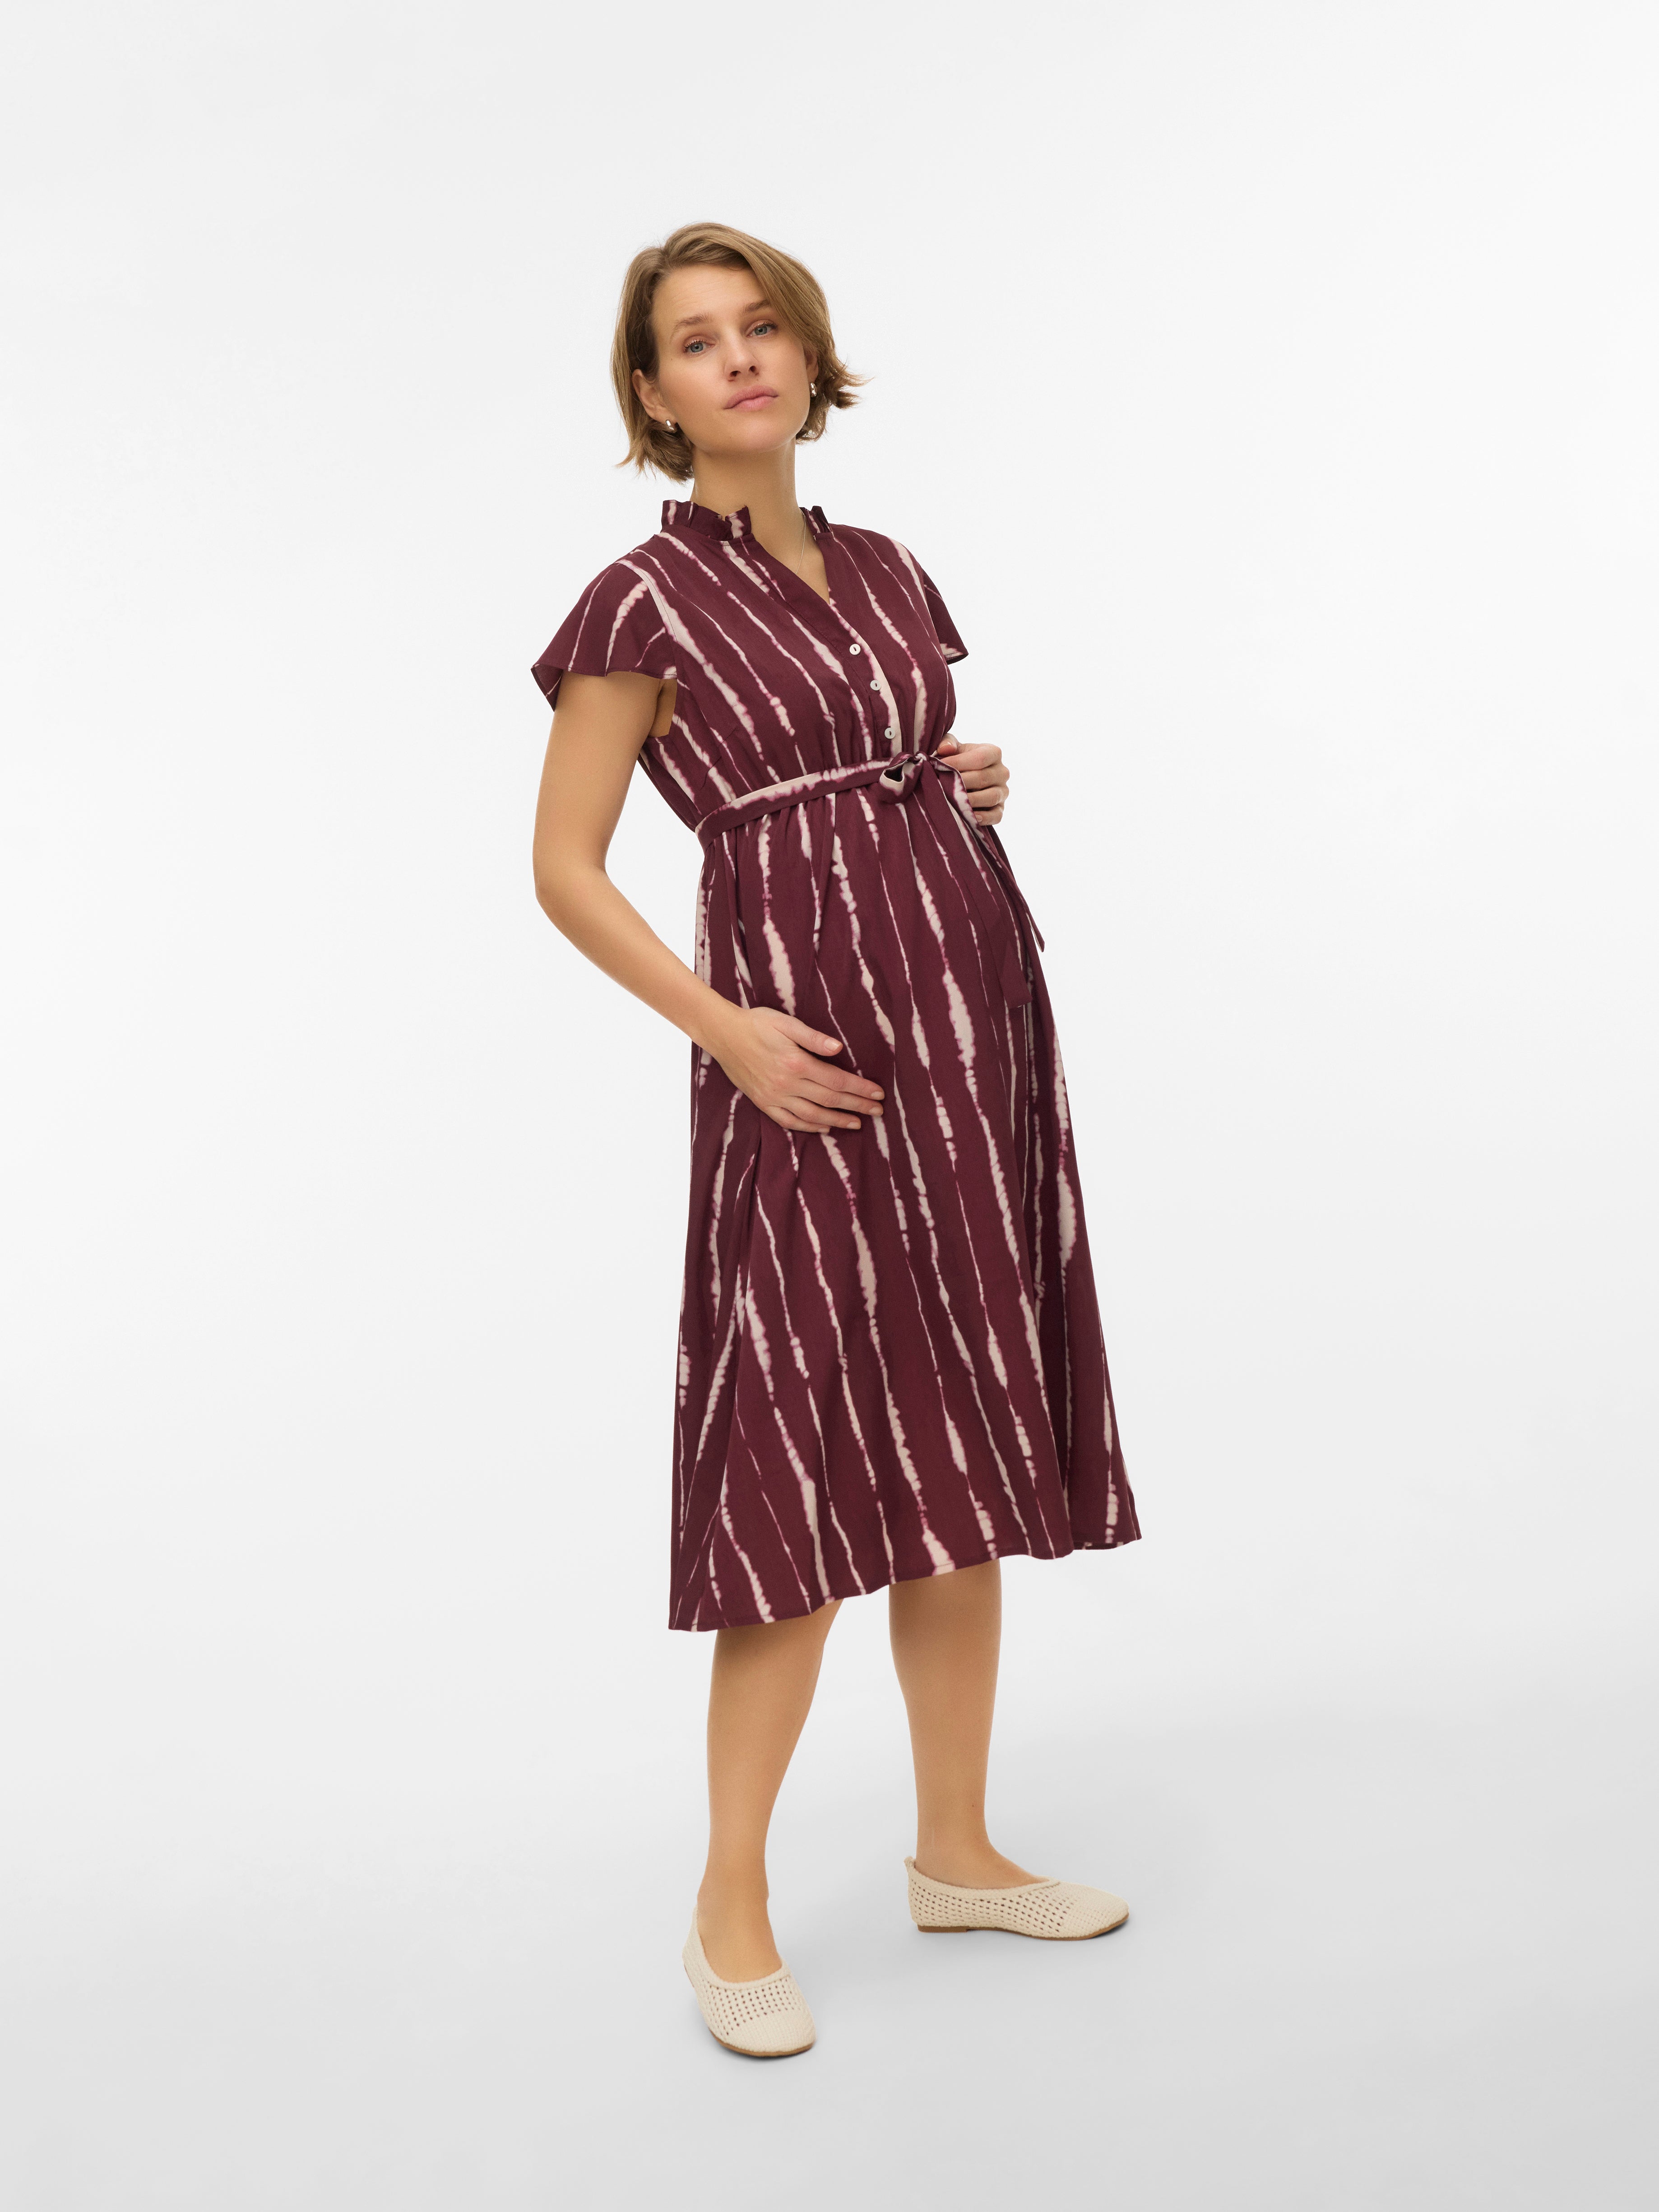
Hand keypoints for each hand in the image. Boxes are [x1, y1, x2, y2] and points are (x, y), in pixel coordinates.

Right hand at [710, 1005, 884, 1133]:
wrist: (723, 1034)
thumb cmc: (756, 1023)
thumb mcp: (786, 1022)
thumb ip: (813, 1037)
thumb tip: (839, 1048)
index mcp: (796, 1063)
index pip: (836, 1080)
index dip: (860, 1089)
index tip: (879, 1094)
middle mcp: (786, 1084)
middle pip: (829, 1100)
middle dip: (857, 1106)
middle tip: (878, 1112)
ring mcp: (774, 1096)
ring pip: (812, 1115)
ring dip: (837, 1121)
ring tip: (857, 1123)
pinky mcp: (763, 1103)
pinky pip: (789, 1121)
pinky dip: (809, 1127)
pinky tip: (824, 1127)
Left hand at [937, 733, 1008, 825]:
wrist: (965, 778)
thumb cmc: (958, 760)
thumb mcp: (953, 748)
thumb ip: (948, 743)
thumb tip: (945, 749)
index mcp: (994, 753)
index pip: (980, 758)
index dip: (958, 763)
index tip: (939, 767)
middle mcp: (1002, 772)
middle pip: (983, 778)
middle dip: (960, 783)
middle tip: (941, 786)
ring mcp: (1003, 792)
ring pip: (990, 797)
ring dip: (970, 801)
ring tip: (952, 801)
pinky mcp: (1000, 809)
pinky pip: (996, 815)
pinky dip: (983, 818)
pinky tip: (969, 817)